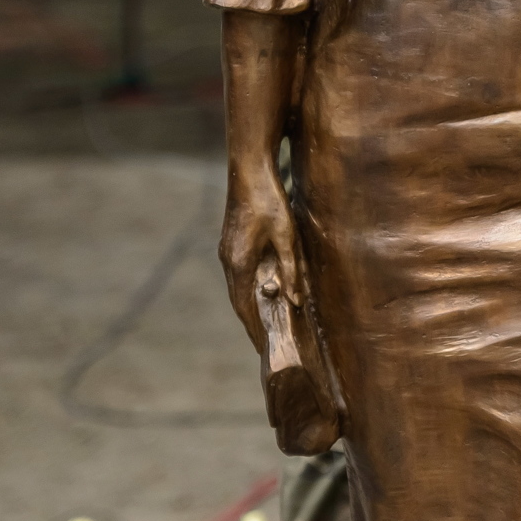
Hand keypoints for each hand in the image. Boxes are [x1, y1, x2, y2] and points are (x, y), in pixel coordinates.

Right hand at [218, 167, 304, 355]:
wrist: (249, 170)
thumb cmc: (270, 201)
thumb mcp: (287, 236)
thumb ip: (290, 269)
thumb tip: (293, 301)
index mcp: (238, 263)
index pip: (244, 307)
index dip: (255, 330)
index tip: (264, 350)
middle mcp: (228, 261)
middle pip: (239, 301)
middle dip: (253, 323)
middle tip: (267, 344)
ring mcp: (227, 252)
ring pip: (239, 287)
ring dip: (251, 306)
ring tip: (267, 325)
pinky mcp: (232, 243)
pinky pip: (241, 274)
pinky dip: (251, 289)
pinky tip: (264, 293)